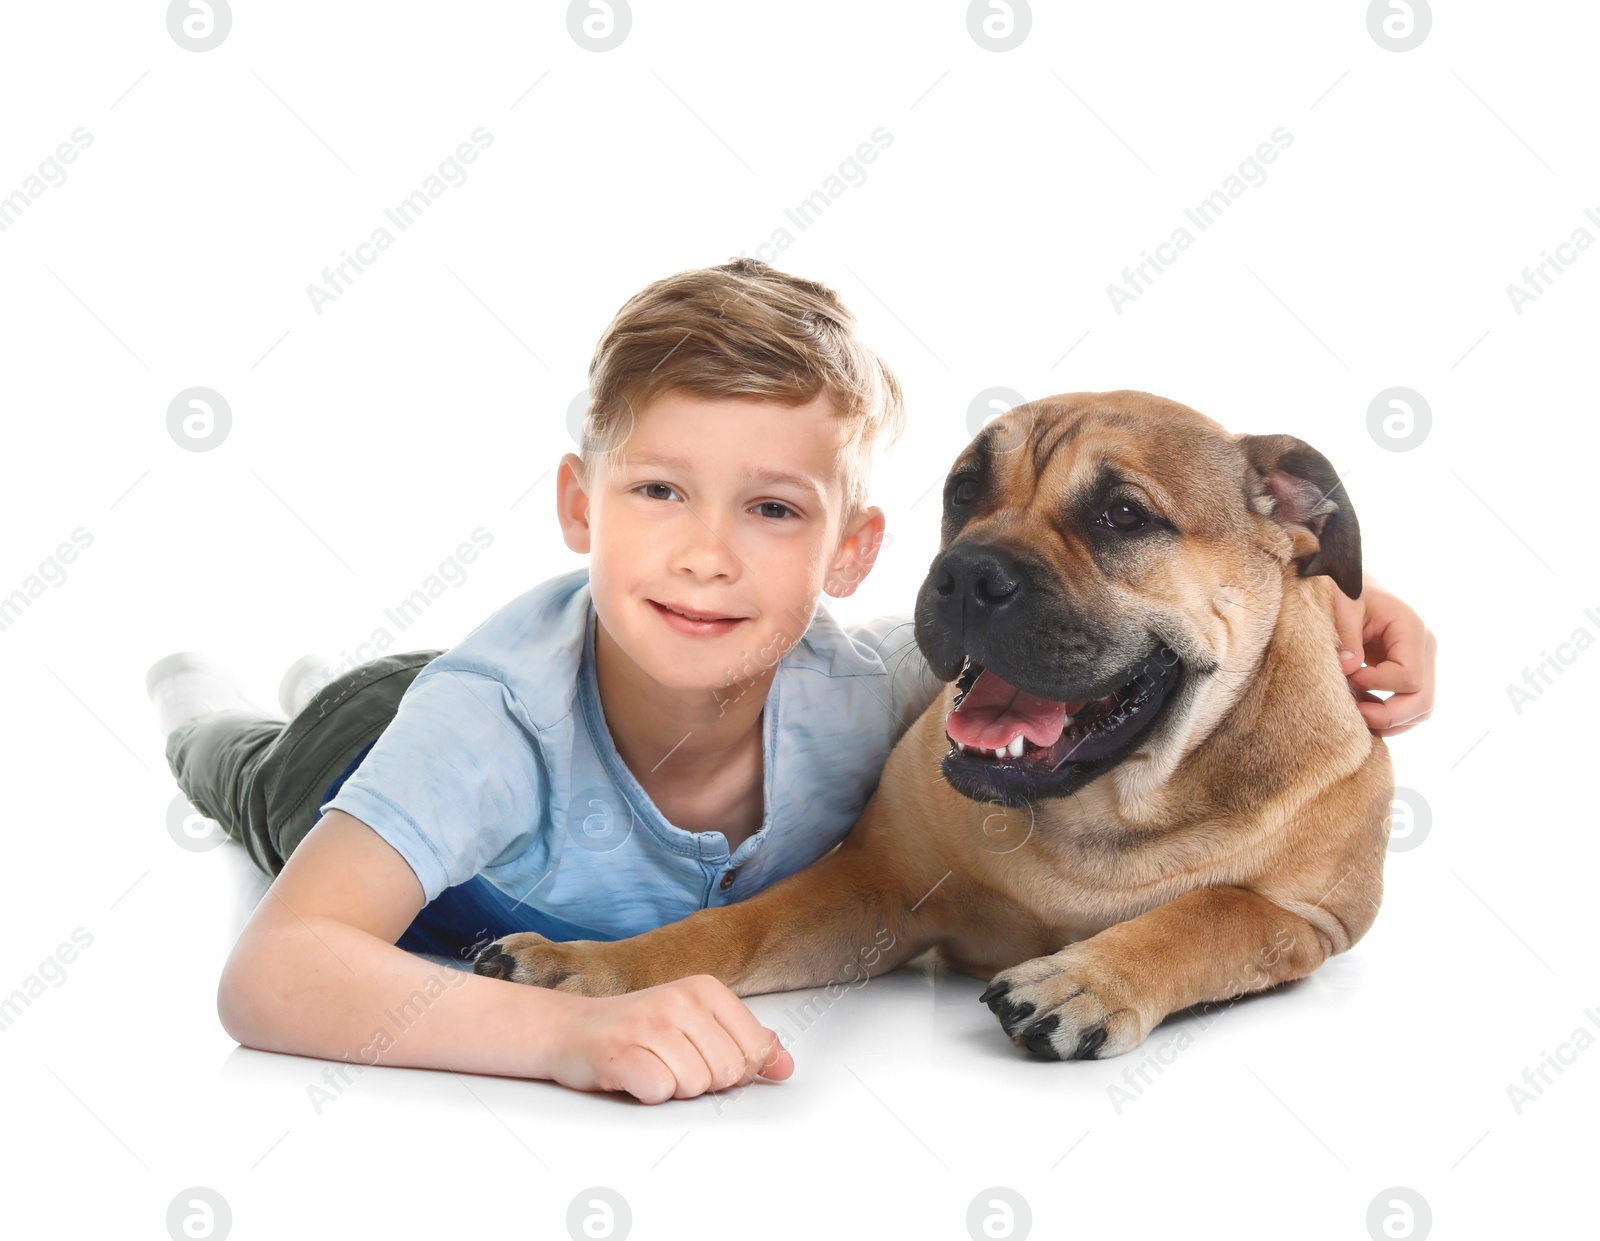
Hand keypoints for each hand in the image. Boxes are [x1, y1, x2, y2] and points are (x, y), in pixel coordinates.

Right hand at [549, 975, 793, 1103]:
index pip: (754, 1051)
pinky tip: (632, 1074)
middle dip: (702, 1081)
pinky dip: (647, 1093)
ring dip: (672, 1088)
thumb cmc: (639, 1031)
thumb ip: (746, 1044)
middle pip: (727, 1073)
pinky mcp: (619, 1052)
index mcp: (706, 990)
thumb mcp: (699, 1026)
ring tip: (650, 1065)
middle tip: (670, 1063)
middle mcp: (679, 999)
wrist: (571, 1030)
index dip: (733, 1069)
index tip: (703, 1057)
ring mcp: (648, 1023)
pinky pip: (659, 1091)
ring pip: (694, 1086)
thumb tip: (785, 1067)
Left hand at [1331, 576, 1435, 736]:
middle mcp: (1426, 649)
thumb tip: (1348, 668)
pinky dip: (1390, 718)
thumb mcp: (1343, 602)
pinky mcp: (1413, 673)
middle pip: (1423, 701)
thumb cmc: (1349, 589)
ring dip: (1391, 721)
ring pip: (1422, 710)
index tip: (1348, 676)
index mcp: (1412, 629)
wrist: (1357, 584)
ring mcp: (1423, 663)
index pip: (1408, 677)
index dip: (1376, 684)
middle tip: (1354, 714)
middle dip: (1388, 715)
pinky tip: (1363, 711)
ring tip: (1357, 715)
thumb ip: (1346, 634)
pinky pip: (1411, 707)